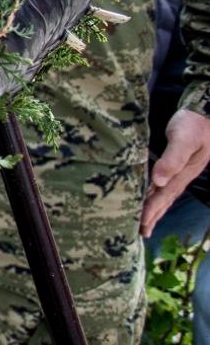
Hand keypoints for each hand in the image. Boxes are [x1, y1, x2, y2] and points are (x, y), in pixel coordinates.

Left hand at [141, 108, 209, 236]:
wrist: (205, 112)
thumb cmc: (194, 123)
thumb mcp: (184, 139)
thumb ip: (172, 159)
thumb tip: (158, 181)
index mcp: (183, 173)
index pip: (164, 196)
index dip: (152, 210)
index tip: (141, 224)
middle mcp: (182, 175)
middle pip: (166, 199)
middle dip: (154, 216)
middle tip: (142, 233)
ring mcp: (181, 170)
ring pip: (165, 193)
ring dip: (155, 208)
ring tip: (146, 222)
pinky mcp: (176, 162)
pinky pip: (165, 184)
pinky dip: (156, 194)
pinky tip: (150, 197)